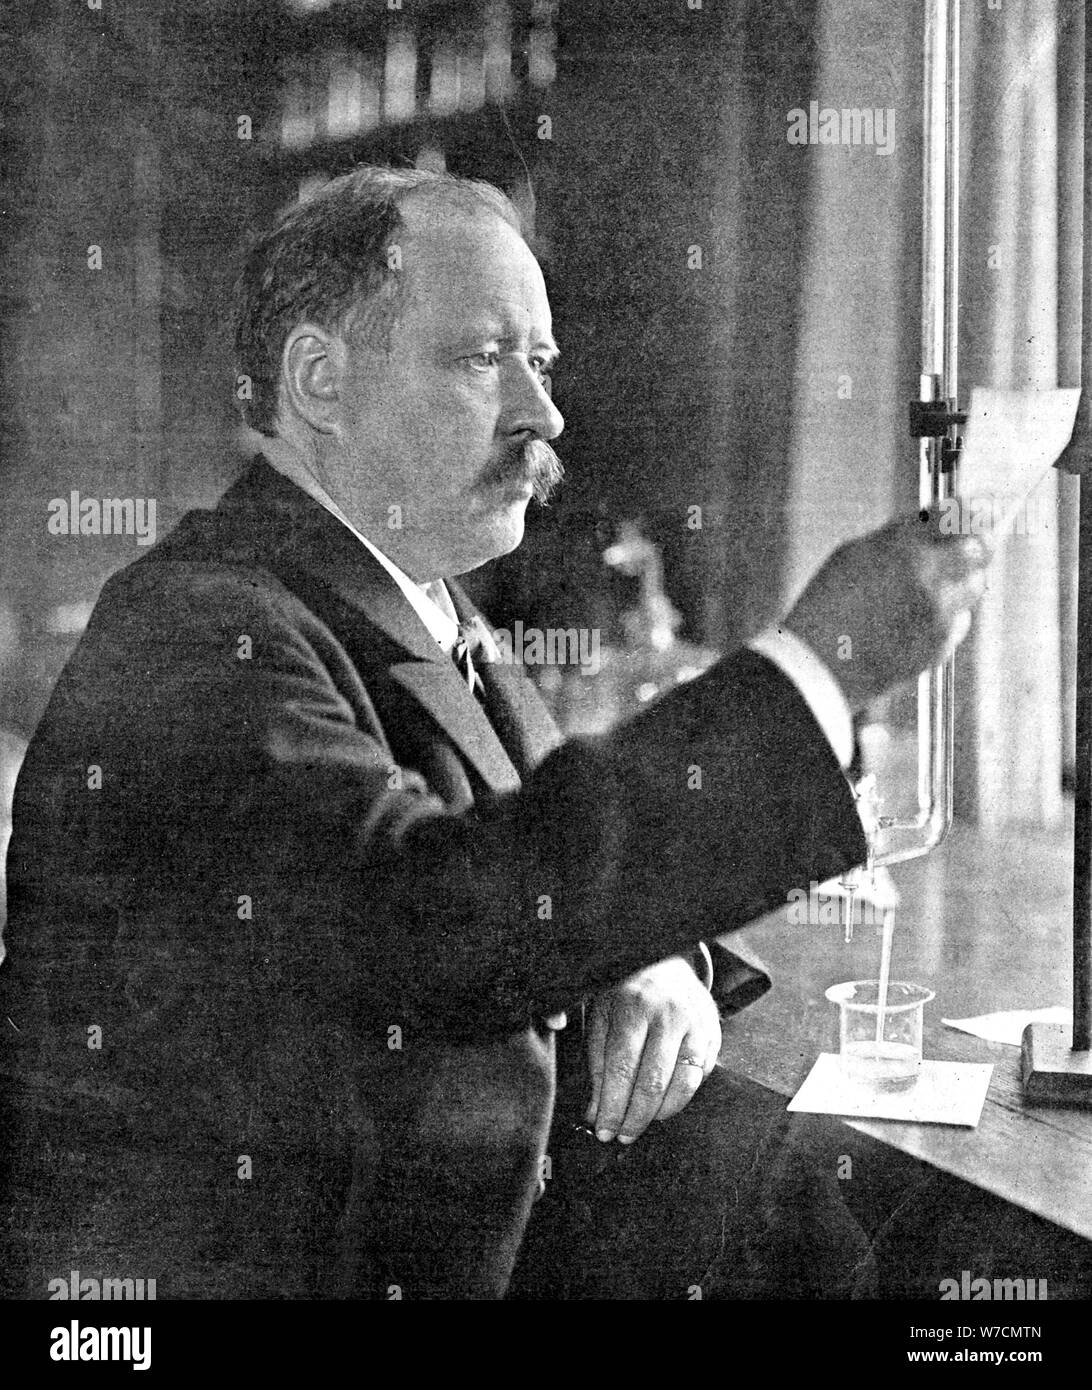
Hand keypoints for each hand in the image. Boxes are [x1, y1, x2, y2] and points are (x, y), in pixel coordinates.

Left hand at [584, 955, 720, 1143]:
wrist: (666, 963)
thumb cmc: (627, 994)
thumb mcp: (601, 1016)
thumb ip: (596, 1063)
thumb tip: (595, 1111)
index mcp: (633, 1007)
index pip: (621, 1069)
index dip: (612, 1106)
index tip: (603, 1129)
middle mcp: (668, 1014)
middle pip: (653, 1082)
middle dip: (635, 1118)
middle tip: (622, 1135)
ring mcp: (695, 1024)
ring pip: (682, 1084)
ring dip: (660, 1113)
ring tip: (642, 1122)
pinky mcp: (713, 1034)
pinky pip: (700, 1077)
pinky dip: (681, 1097)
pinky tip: (664, 1103)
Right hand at [784, 507, 990, 711]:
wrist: (819, 666)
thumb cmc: (826, 606)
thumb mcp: (853, 555)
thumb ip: (899, 538)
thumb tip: (936, 527)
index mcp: (903, 547)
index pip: (956, 514)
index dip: (974, 506)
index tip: (984, 504)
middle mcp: (929, 577)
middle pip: (982, 547)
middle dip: (982, 539)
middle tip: (982, 536)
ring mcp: (939, 614)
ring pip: (975, 585)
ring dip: (965, 577)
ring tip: (936, 583)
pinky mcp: (942, 645)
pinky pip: (960, 619)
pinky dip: (949, 613)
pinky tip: (919, 617)